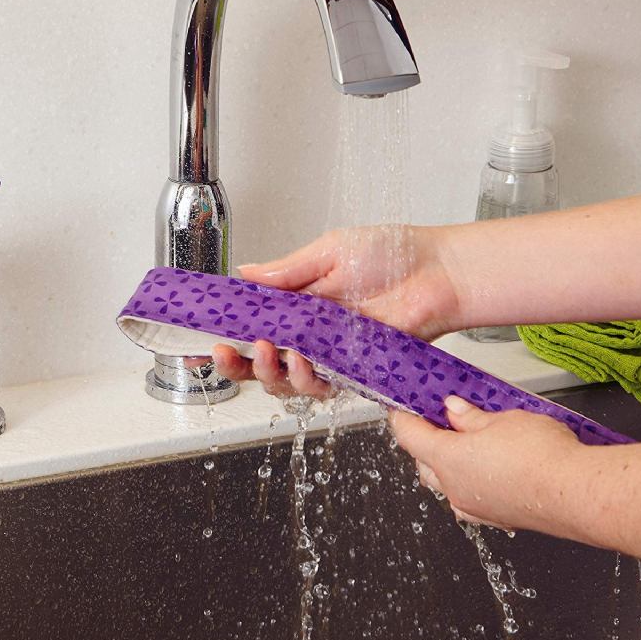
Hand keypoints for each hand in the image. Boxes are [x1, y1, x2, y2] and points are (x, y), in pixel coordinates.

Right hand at [213, 225, 461, 396]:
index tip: (204, 343)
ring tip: (275, 352)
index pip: (253, 326)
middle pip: (262, 364)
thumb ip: (287, 270)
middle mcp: (310, 333)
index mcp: (298, 303)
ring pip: (287, 383)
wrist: (436, 272)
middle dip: (240, 365)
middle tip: (230, 352)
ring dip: (271, 373)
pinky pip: (323, 388)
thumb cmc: (391, 254)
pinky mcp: (354, 371)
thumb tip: (245, 273)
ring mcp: (331, 355)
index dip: (228, 338)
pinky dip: (306, 381)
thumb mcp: (330, 251)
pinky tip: (301, 362)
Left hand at [390, 396, 582, 533]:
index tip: (401, 408)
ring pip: (446, 484)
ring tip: (467, 442)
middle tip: (439, 420)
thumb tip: (454, 411)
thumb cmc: (542, 456)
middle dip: (425, 442)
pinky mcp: (498, 518)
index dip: (402, 418)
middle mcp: (454, 488)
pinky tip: (488, 469)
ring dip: (448, 465)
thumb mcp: (501, 419)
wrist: (578, 493)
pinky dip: (470, 482)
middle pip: (423, 462)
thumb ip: (471, 417)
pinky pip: (470, 499)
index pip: (409, 436)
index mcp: (447, 459)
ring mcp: (475, 508)